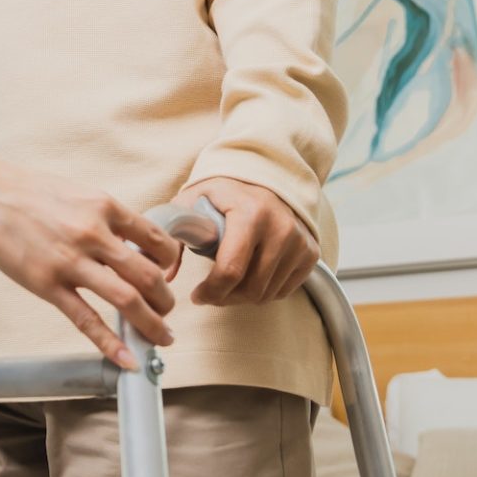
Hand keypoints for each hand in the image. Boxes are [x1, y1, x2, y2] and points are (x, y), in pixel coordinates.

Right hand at [0, 161, 180, 368]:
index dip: (171, 263)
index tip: (169, 276)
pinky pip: (87, 320)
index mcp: (104, 206)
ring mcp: (70, 261)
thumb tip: (127, 243)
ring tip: (160, 338)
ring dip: (152, 324)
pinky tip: (126, 359)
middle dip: (166, 300)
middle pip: (149, 275)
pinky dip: (111, 343)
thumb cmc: (26, 190)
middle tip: (167, 312)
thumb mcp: (76, 193)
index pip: (157, 239)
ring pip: (127, 300)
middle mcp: (93, 233)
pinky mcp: (47, 284)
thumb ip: (103, 217)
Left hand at [173, 177, 319, 305]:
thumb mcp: (191, 202)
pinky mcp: (310, 252)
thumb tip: (166, 275)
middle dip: (225, 298)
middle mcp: (280, 227)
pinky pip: (285, 291)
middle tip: (210, 292)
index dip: (210, 292)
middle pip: (250, 289)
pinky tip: (251, 274)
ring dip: (243, 296)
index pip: (231, 270)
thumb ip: (175, 234)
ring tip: (229, 281)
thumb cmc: (221, 194)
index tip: (196, 296)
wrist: (262, 178)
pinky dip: (265, 291)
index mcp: (250, 214)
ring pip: (267, 294)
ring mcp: (299, 241)